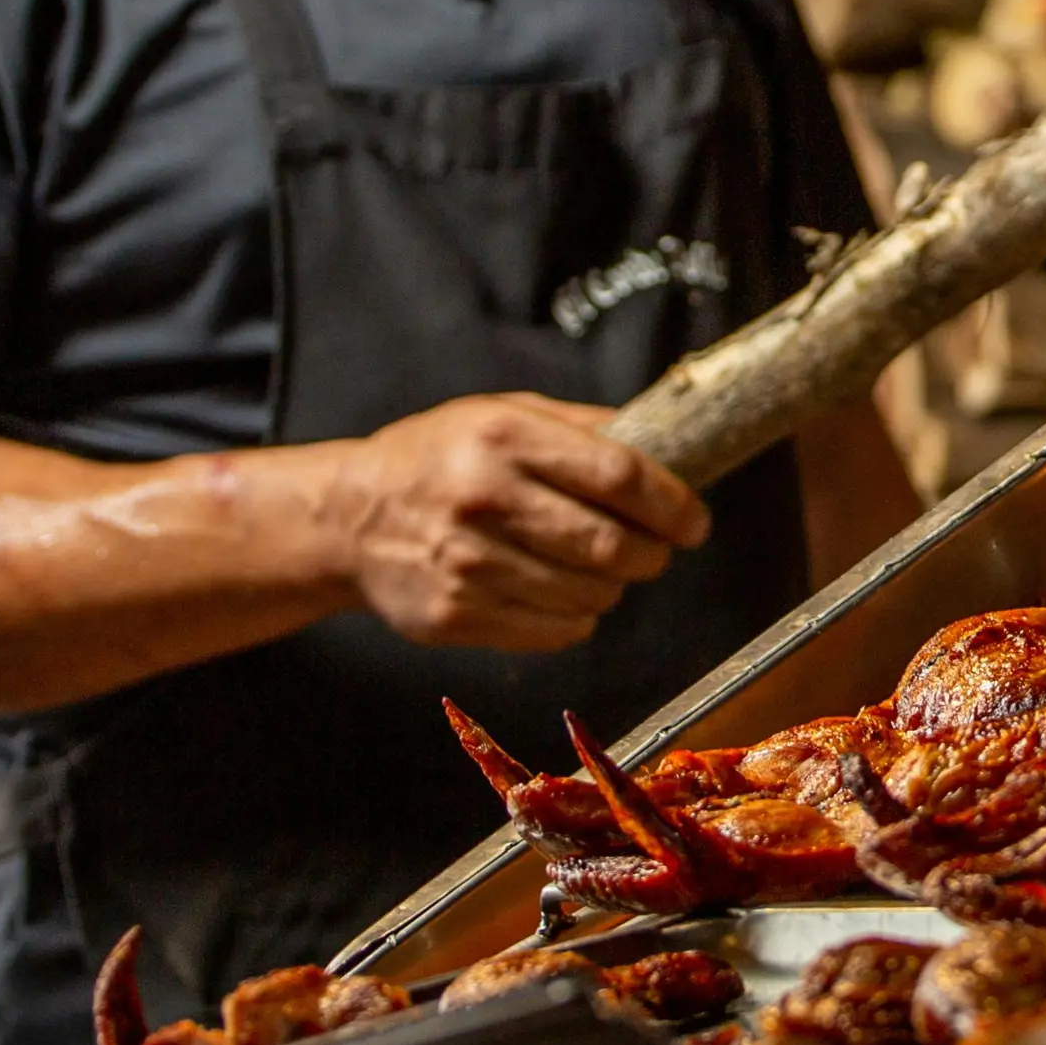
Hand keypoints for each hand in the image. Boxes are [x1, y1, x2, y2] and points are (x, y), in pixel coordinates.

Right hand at [324, 394, 709, 651]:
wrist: (350, 517)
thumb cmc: (441, 458)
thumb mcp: (505, 413)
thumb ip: (584, 427)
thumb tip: (670, 443)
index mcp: (504, 436)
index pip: (619, 476)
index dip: (673, 505)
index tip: (695, 521)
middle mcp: (484, 498)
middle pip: (610, 544)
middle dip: (652, 554)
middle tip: (656, 550)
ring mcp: (466, 563)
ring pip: (589, 595)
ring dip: (614, 587)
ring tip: (600, 569)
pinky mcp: (454, 615)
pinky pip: (555, 631)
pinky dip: (577, 618)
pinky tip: (560, 593)